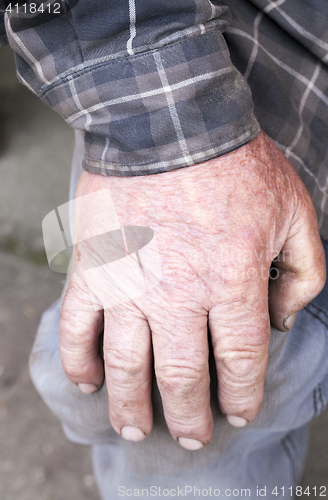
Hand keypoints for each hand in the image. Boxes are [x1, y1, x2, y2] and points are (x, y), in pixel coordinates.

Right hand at [59, 131, 325, 449]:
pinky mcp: (93, 269)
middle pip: (182, 377)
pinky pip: (79, 328)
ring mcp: (128, 285)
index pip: (241, 360)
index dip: (242, 395)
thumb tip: (283, 320)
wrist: (168, 122)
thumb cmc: (233, 164)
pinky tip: (89, 382)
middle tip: (193, 436)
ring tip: (137, 430)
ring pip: (128, 366)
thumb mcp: (294, 211)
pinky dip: (80, 361)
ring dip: (132, 407)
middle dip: (190, 416)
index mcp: (233, 282)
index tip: (239, 412)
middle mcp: (178, 295)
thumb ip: (305, 272)